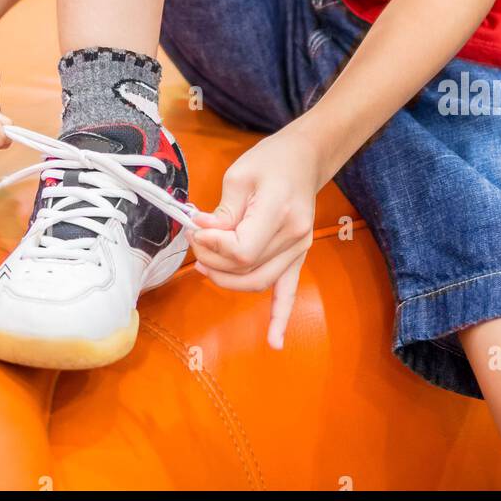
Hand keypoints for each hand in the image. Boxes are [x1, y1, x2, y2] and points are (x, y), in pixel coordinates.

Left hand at [186, 125, 319, 350]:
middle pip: (247, 268)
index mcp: (279, 213)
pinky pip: (289, 291)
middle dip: (213, 261)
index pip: (242, 249)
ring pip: (259, 282)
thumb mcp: (239, 176)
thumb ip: (223, 211)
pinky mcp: (299, 256)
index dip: (213, 246)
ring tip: (206, 266)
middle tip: (196, 241)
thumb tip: (203, 233)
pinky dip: (281, 317)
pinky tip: (274, 342)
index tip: (197, 229)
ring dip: (228, 280)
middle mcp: (294, 237)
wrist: (305, 158)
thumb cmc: (271, 160)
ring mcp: (300, 249)